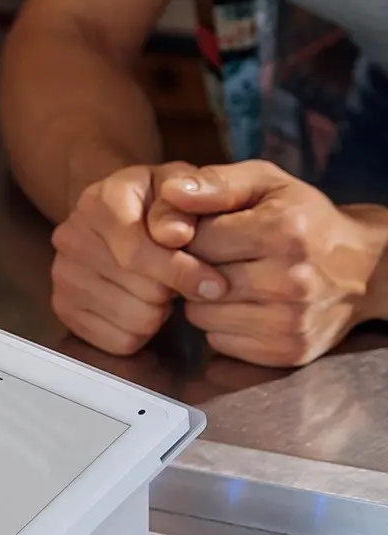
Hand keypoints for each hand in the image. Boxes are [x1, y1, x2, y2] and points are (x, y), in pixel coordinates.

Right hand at [51, 163, 228, 354]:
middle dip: (173, 289)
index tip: (215, 285)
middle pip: (142, 291)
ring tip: (158, 289)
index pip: (137, 253)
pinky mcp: (64, 308)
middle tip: (177, 278)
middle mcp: (72, 237)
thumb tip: (177, 234)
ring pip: (134, 320)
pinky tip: (141, 305)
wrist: (125, 214)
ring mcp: (63, 275)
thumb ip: (191, 198)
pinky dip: (140, 332)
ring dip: (158, 311)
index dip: (183, 272)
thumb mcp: (186, 187)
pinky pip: (118, 342)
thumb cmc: (163, 204)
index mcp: (100, 202)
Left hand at [152, 160, 387, 366]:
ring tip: (234, 280)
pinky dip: (222, 325)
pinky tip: (246, 306)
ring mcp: (290, 321)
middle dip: (196, 267)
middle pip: (193, 281)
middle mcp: (290, 280)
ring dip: (204, 299)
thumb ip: (215, 182)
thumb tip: (170, 192)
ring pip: (200, 315)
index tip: (206, 232)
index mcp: (283, 231)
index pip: (195, 240)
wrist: (364, 269)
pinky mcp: (286, 351)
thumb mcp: (265, 183)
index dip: (191, 235)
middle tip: (222, 258)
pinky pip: (218, 341)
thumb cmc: (304, 218)